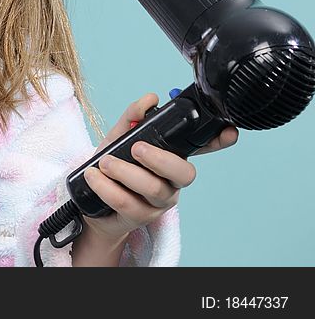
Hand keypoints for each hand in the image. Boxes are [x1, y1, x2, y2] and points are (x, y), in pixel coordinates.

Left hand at [81, 92, 239, 244]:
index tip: (228, 132)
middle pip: (184, 173)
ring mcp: (159, 202)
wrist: (91, 204)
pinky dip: (106, 187)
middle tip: (135, 148)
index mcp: (171, 158)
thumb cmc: (111, 168)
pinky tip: (93, 177)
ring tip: (104, 162)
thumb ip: (132, 118)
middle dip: (160, 158)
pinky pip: (127, 204)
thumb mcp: (117, 138)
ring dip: (125, 172)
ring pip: (154, 189)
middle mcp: (171, 181)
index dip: (217, 141)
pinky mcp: (140, 218)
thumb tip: (148, 99)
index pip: (200, 149)